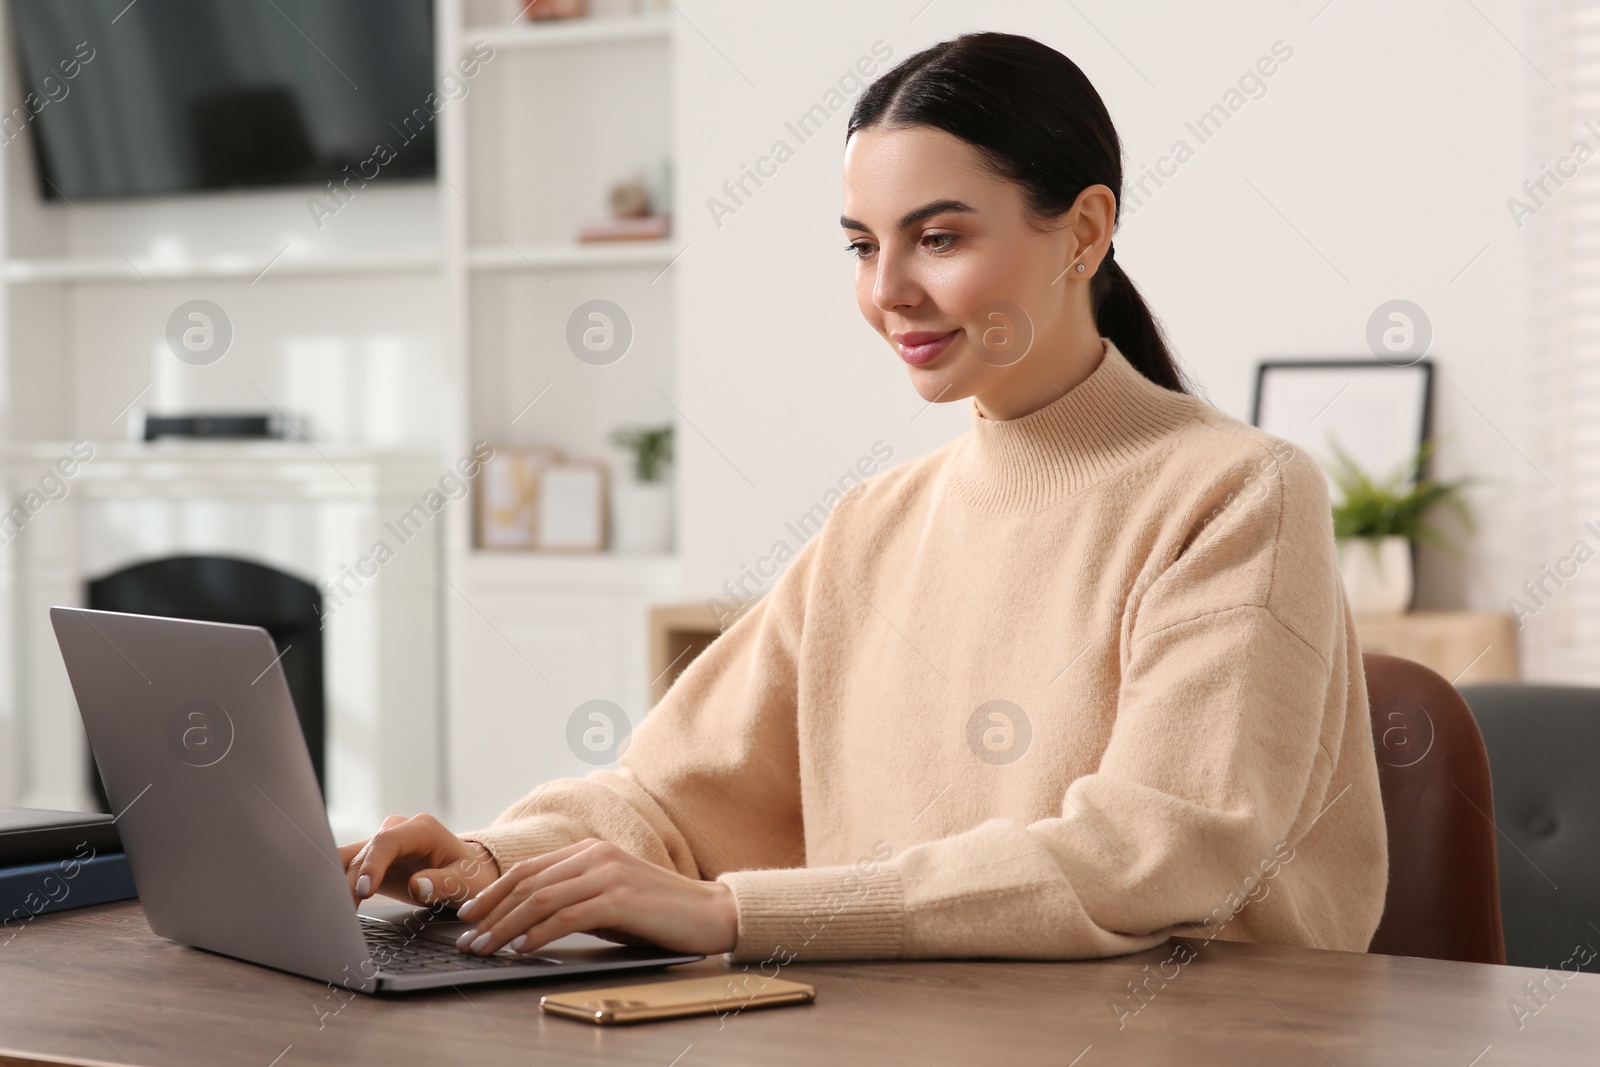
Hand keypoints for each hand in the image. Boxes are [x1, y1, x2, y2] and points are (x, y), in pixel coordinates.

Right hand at [339, 813, 499, 906]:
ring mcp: (383, 842)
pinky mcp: (373, 858)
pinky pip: (348, 867)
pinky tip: (330, 905)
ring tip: (330, 912)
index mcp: (422, 829)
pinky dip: (336, 884)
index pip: (387, 842)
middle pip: (364, 852)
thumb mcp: (466, 881)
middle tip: (340, 913)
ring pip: (349, 859)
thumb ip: (444, 883)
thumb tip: (417, 886)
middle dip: (348, 881)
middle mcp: (398, 830)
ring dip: (336, 883)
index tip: (364, 891)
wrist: (469, 871)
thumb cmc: (470, 874)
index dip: (372, 865)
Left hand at [452, 838, 737, 956]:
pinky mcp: (620, 898)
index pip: (529, 869)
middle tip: (469, 937)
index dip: (494, 891)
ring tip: (486, 947)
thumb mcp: (609, 898)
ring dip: (506, 926)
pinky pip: (567, 916)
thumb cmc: (659, 911)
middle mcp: (595, 855)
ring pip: (541, 899)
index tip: (470, 914)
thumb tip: (529, 920)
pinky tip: (521, 949)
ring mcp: (608, 874)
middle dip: (491, 911)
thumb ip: (574, 898)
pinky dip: (537, 933)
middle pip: (528, 882)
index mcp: (590, 850)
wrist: (710, 912)